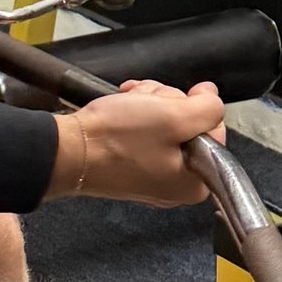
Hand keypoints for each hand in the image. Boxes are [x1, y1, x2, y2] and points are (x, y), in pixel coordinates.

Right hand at [49, 78, 223, 206]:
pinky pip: (145, 130)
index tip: (173, 103)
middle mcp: (175, 183)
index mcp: (194, 182)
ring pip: (165, 120)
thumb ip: (208, 108)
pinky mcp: (130, 163)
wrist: (68, 150)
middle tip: (147, 104)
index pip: (214, 130)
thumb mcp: (175, 117)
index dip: (194, 106)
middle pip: (188, 123)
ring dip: (149, 102)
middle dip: (167, 103)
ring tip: (130, 101)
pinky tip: (123, 104)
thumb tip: (211, 98)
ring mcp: (151, 173)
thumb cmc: (118, 140)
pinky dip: (136, 111)